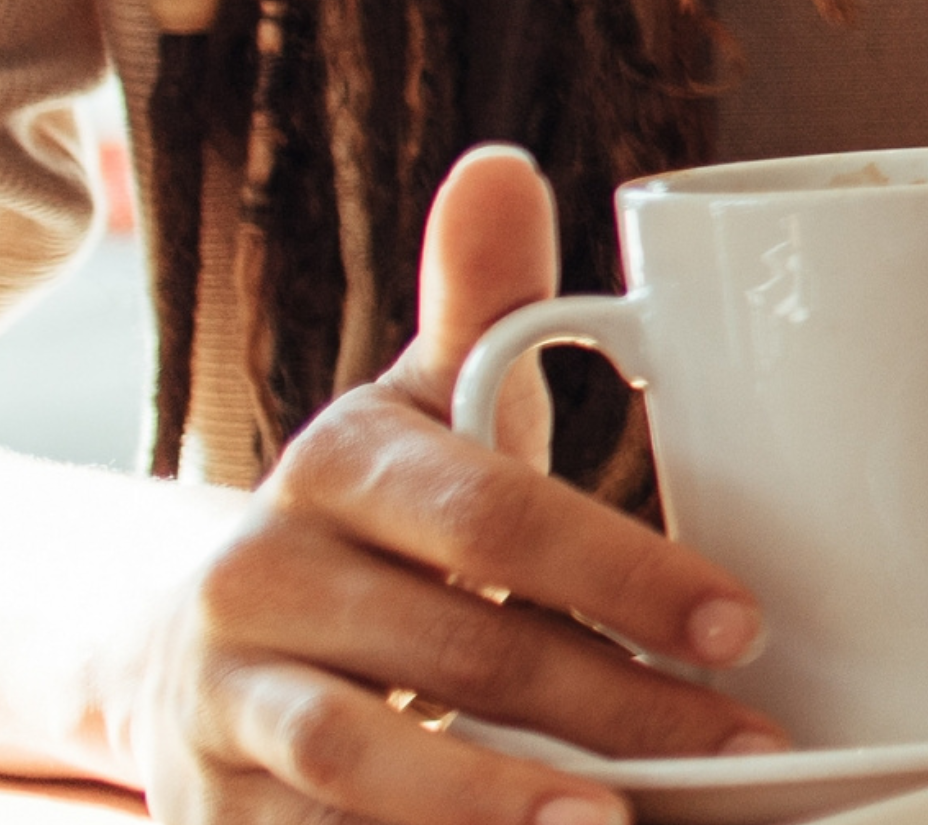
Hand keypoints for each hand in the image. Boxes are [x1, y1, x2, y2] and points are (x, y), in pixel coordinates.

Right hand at [84, 144, 782, 822]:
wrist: (186, 643)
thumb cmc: (371, 525)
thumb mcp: (416, 412)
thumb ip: (480, 308)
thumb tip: (502, 167)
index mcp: (334, 468)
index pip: (489, 516)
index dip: (621, 571)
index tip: (741, 622)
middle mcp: (255, 580)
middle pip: (452, 647)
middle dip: (612, 702)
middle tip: (738, 740)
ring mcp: (224, 703)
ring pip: (359, 758)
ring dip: (493, 801)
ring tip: (616, 822)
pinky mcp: (207, 809)